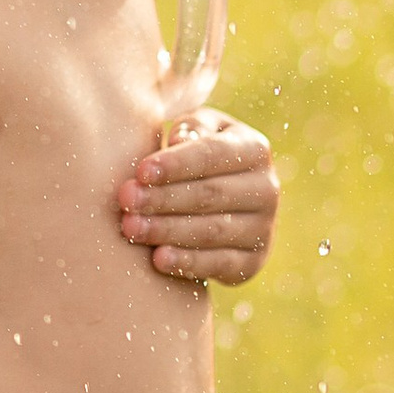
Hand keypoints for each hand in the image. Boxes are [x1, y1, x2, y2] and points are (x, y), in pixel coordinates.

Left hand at [118, 112, 278, 286]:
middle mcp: (266, 188)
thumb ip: (190, 128)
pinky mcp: (252, 262)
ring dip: (168, 231)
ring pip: (213, 231)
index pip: (213, 155)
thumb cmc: (197, 155)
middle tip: (127, 201)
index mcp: (254, 149)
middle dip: (164, 198)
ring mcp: (264, 228)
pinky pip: (220, 264)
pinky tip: (159, 259)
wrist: (222, 200)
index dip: (176, 164)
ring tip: (131, 228)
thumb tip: (180, 140)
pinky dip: (188, 263)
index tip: (142, 171)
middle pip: (210, 194)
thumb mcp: (197, 130)